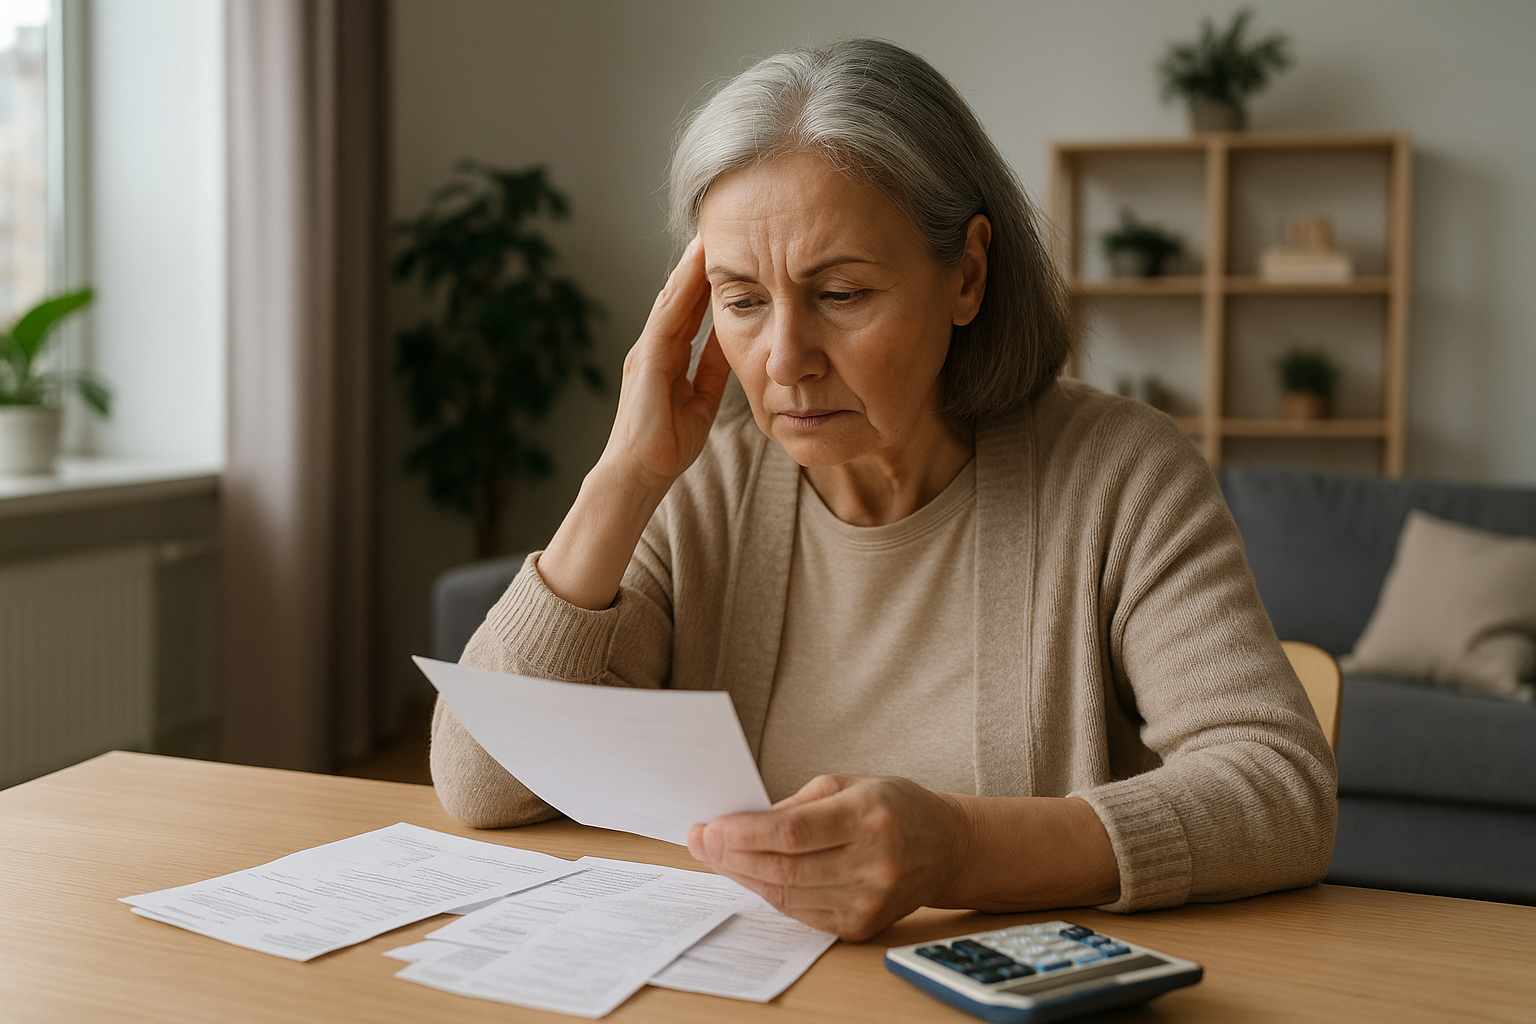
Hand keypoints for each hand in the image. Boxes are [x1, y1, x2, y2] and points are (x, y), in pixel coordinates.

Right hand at [600, 235, 732, 490]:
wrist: (640, 472)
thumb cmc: (667, 445)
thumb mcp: (701, 399)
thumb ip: (711, 369)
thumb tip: (729, 343)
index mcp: (665, 358)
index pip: (688, 312)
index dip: (704, 284)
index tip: (726, 257)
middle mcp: (652, 348)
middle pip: (678, 297)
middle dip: (696, 266)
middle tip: (717, 233)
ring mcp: (645, 350)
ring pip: (671, 299)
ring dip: (689, 268)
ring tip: (707, 237)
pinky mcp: (645, 359)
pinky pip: (666, 316)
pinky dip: (680, 289)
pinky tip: (694, 266)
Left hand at [686, 774, 970, 940]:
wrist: (945, 848)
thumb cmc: (894, 807)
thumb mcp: (850, 783)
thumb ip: (797, 804)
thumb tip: (741, 823)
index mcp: (869, 817)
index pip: (794, 832)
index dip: (745, 833)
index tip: (710, 827)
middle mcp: (873, 863)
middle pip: (785, 868)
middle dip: (732, 855)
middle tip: (701, 841)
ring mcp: (869, 901)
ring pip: (788, 895)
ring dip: (744, 876)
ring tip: (717, 857)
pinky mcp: (862, 927)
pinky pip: (801, 913)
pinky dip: (770, 894)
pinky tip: (752, 876)